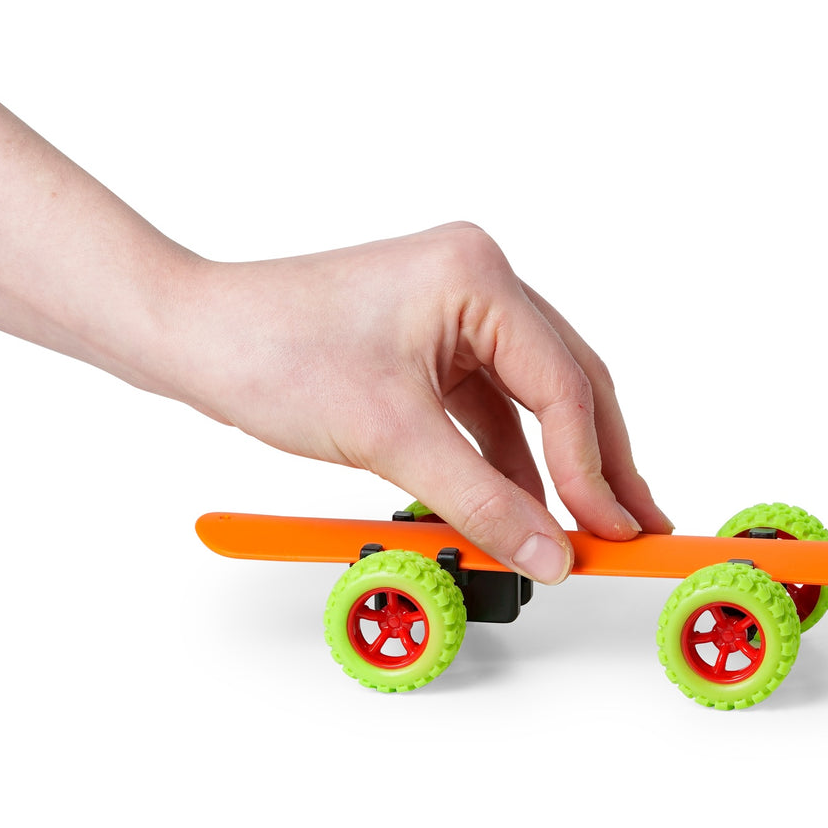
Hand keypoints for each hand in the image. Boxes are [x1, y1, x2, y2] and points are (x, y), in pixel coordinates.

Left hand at [171, 222, 671, 582]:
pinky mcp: (427, 342)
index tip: (612, 531)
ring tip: (587, 526)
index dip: (592, 469)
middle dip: (596, 462)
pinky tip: (520, 505)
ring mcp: (452, 311)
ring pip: (527, 400)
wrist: (193, 337)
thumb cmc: (271, 350)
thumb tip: (548, 552)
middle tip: (634, 525)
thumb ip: (480, 500)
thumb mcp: (389, 435)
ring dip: (551, 466)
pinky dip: (501, 458)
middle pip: (563, 383)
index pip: (561, 384)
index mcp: (477, 276)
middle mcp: (475, 282)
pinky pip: (484, 407)